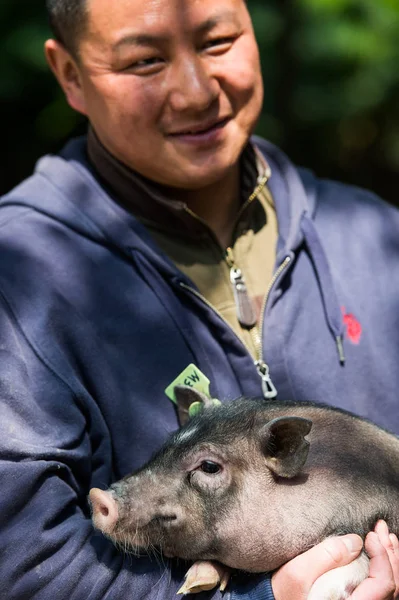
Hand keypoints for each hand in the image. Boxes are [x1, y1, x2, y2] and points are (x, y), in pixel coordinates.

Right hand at [271, 522, 398, 599]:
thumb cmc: (282, 594)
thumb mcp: (297, 573)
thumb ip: (326, 556)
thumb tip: (355, 541)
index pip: (382, 584)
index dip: (382, 557)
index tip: (370, 535)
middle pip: (391, 587)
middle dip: (390, 554)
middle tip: (382, 529)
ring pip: (388, 588)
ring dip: (390, 560)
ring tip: (385, 537)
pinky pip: (379, 589)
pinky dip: (383, 569)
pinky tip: (379, 552)